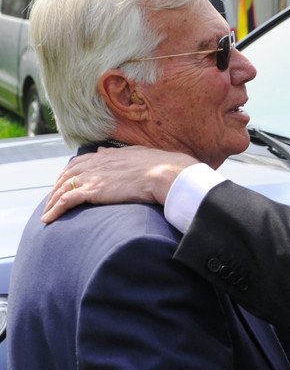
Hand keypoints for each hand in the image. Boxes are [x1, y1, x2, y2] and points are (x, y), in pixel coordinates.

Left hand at [41, 146, 196, 222]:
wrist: (163, 173)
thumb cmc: (158, 166)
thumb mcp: (135, 153)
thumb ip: (117, 153)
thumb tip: (104, 149)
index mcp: (106, 156)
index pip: (78, 163)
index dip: (68, 174)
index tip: (64, 183)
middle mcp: (95, 164)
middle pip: (66, 175)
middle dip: (56, 188)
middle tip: (51, 201)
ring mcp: (92, 177)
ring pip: (62, 188)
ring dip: (52, 201)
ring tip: (47, 214)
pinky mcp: (93, 191)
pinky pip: (66, 201)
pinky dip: (55, 210)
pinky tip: (49, 219)